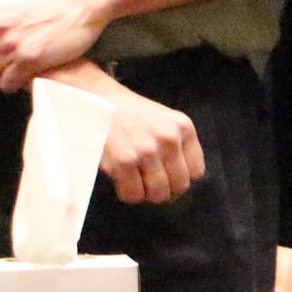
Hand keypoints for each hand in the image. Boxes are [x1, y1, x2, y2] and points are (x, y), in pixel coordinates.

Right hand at [45, 65, 204, 203]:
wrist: (96, 98)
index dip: (181, 178)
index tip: (169, 178)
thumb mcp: (165, 120)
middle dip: (165, 190)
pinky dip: (128, 194)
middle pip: (179, 186)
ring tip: (136, 183)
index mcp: (183, 128)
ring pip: (157, 193)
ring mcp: (146, 151)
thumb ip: (177, 144)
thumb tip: (182, 178)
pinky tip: (122, 181)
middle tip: (151, 185)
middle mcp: (168, 139)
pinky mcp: (122, 161)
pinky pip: (133, 194)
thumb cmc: (130, 112)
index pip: (196, 172)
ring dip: (146, 194)